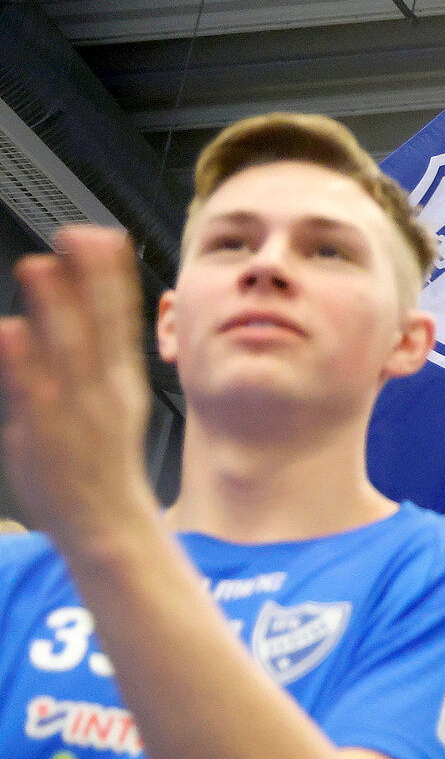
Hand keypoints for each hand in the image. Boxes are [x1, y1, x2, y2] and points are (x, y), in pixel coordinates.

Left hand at [0, 227, 157, 551]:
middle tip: (76, 236)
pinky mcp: (42, 432)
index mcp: (120, 380)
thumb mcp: (114, 401)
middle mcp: (101, 389)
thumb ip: (99, 355)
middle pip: (98, 325)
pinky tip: (10, 331)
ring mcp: (74, 410)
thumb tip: (88, 311)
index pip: (121, 319)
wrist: (107, 522)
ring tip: (38, 267)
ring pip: (65, 350)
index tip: (104, 236)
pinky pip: (28, 391)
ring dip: (54, 308)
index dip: (113, 277)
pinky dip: (20, 361)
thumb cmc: (100, 462)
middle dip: (89, 279)